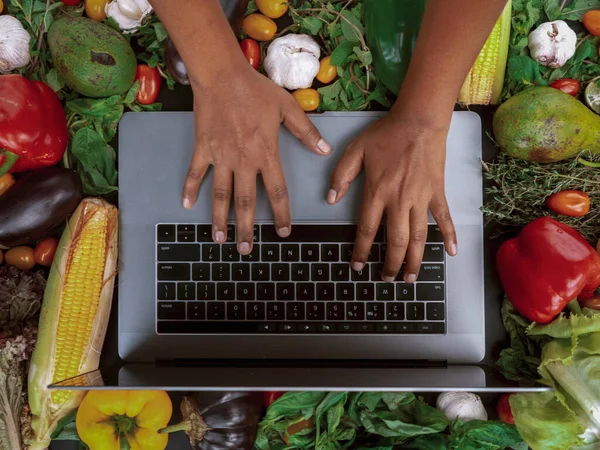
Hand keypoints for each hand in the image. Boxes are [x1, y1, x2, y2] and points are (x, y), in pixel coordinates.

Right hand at [183, 65, 330, 254]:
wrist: (222, 75)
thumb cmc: (256, 90)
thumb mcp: (287, 108)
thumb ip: (306, 131)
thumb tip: (325, 150)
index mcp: (265, 153)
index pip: (276, 191)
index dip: (281, 213)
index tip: (283, 232)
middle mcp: (243, 160)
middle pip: (245, 201)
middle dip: (246, 228)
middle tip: (246, 250)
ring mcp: (220, 156)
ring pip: (220, 194)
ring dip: (220, 218)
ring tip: (219, 239)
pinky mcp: (203, 148)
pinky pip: (196, 173)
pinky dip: (191, 189)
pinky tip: (187, 206)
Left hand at [328, 111, 456, 282]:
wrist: (419, 120)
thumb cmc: (386, 134)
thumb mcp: (355, 150)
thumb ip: (341, 175)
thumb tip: (330, 199)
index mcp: (377, 192)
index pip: (368, 229)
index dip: (362, 251)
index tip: (358, 266)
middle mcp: (399, 200)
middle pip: (395, 241)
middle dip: (391, 264)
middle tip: (387, 279)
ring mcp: (421, 198)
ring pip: (419, 237)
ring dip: (415, 260)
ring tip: (411, 278)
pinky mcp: (437, 192)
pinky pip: (444, 218)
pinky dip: (449, 236)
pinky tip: (451, 253)